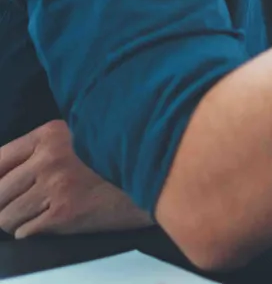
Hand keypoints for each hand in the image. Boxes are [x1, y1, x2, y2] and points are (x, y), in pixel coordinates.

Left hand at [0, 120, 151, 237]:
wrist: (159, 174)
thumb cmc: (122, 157)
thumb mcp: (82, 136)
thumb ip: (47, 148)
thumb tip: (9, 174)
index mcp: (50, 135)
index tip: (1, 190)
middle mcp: (48, 158)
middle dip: (3, 204)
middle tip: (20, 207)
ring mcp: (55, 186)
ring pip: (6, 216)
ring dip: (17, 220)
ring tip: (37, 216)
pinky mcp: (64, 213)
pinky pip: (25, 231)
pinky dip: (31, 231)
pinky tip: (49, 222)